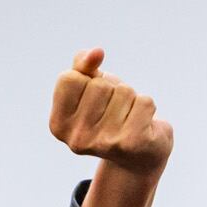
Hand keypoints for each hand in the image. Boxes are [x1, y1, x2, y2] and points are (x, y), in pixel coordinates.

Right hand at [50, 49, 170, 206]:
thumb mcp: (89, 87)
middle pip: (99, 85)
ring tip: (128, 118)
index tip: (93, 100)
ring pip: (124, 91)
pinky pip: (144, 102)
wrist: (138, 154)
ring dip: (130, 99)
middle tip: (114, 111)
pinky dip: (147, 107)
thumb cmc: (109, 114)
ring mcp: (104, 143)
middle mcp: (77, 139)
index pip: (70, 78)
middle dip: (111, 90)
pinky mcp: (131, 143)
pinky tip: (142, 124)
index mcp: (58, 126)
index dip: (87, 81)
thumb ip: (83, 65)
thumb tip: (96, 52)